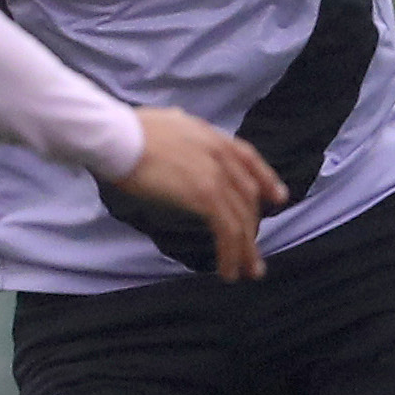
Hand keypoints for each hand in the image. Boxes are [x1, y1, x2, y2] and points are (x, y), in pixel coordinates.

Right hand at [115, 107, 284, 280]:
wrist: (117, 136)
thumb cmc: (127, 131)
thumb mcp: (166, 123)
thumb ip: (180, 130)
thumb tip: (178, 125)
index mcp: (211, 136)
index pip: (249, 158)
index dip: (266, 179)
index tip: (277, 198)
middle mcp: (220, 153)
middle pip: (248, 195)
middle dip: (254, 226)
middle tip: (254, 251)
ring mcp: (216, 174)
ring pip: (242, 218)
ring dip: (246, 250)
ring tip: (246, 272)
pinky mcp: (205, 196)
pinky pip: (227, 230)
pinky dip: (231, 253)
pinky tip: (227, 270)